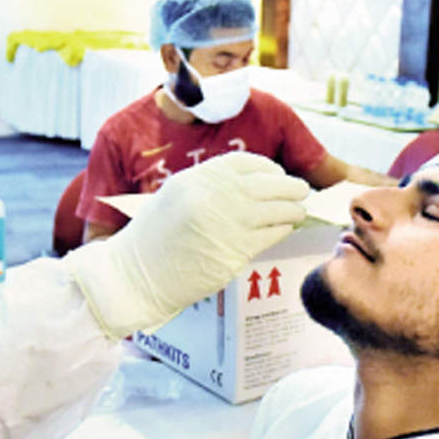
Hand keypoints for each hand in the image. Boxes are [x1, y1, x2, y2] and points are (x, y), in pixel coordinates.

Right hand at [65, 151, 308, 338]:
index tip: (277, 174)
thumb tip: (252, 182)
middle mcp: (214, 197)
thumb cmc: (155, 237)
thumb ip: (210, 185)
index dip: (269, 168)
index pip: (248, 163)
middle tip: (301, 191)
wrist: (137, 275)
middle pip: (269, 184)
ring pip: (277, 210)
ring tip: (298, 210)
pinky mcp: (234, 253)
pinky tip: (283, 228)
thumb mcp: (176, 195)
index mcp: (198, 178)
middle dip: (290, 186)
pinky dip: (282, 229)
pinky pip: (271, 235)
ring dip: (293, 209)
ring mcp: (226, 225)